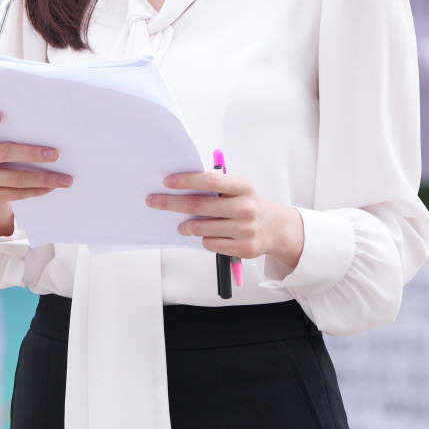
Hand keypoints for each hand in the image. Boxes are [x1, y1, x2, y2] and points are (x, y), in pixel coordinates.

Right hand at [0, 111, 70, 237]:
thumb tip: (43, 133)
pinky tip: (49, 187)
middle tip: (55, 155)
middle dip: (32, 154)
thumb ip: (8, 136)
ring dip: (43, 178)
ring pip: (14, 178)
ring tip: (63, 179)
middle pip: (4, 153)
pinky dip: (35, 190)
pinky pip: (14, 194)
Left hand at [146, 171, 303, 268]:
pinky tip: (206, 234)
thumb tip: (178, 185)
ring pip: (200, 228)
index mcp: (243, 187)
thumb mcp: (237, 189)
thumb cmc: (247, 204)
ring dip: (185, 226)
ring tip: (182, 226)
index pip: (210, 181)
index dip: (186, 180)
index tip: (167, 182)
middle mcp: (245, 207)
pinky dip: (202, 238)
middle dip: (171, 203)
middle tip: (153, 201)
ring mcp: (245, 229)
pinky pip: (209, 243)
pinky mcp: (243, 248)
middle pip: (198, 206)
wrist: (274, 228)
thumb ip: (214, 186)